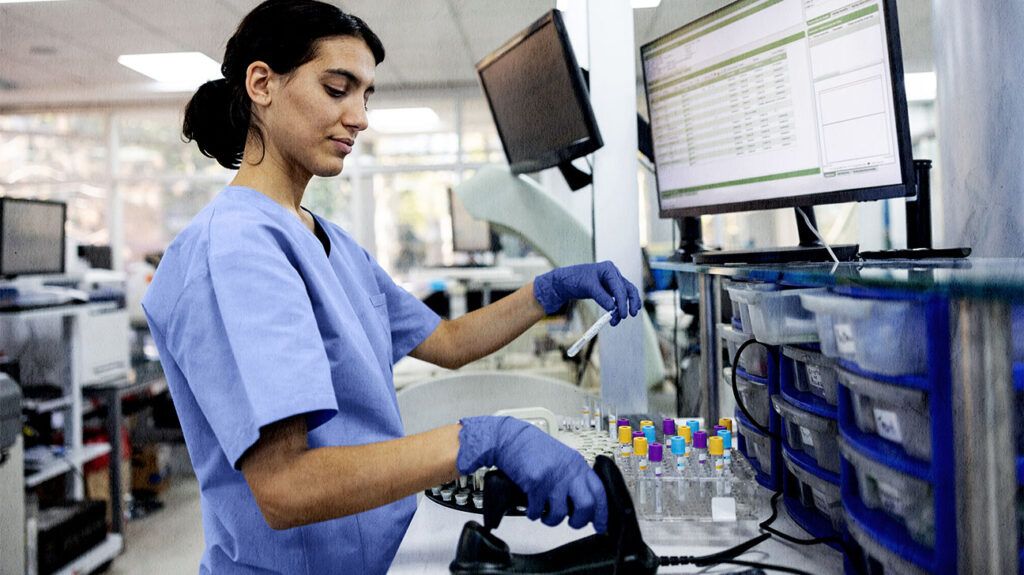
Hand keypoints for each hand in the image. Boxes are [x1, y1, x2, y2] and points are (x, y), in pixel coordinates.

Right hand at [457, 416, 607, 531]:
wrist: (510, 438)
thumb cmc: (533, 448)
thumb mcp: (562, 458)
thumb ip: (574, 476)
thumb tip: (582, 504)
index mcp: (578, 464)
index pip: (599, 492)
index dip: (602, 512)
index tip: (600, 525)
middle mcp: (568, 471)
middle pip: (585, 506)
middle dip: (579, 521)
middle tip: (572, 522)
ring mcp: (552, 477)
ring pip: (560, 513)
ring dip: (551, 520)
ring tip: (545, 514)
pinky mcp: (535, 483)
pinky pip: (537, 510)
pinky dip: (533, 513)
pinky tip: (531, 507)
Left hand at [533, 261, 640, 324]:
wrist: (564, 282)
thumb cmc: (573, 279)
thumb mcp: (587, 286)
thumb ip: (601, 296)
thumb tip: (613, 307)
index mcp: (608, 269)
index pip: (619, 287)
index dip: (622, 301)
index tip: (622, 314)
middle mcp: (612, 274)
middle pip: (628, 289)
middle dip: (630, 302)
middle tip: (630, 315)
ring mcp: (611, 282)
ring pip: (625, 295)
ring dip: (625, 307)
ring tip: (619, 319)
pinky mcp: (608, 290)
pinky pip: (617, 299)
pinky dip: (618, 307)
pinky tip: (618, 315)